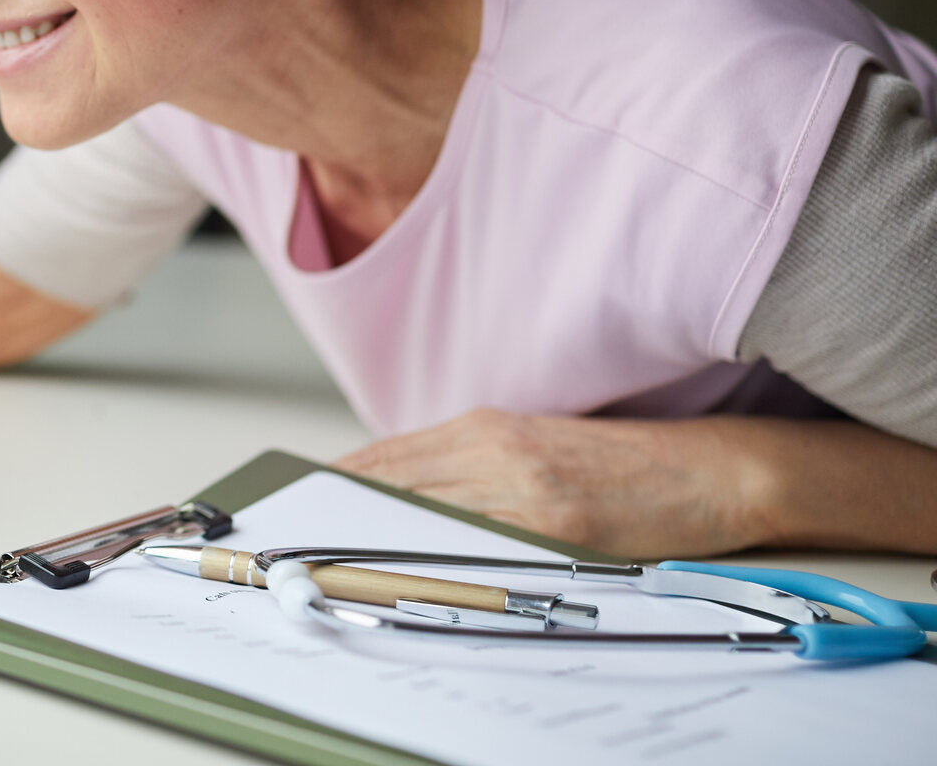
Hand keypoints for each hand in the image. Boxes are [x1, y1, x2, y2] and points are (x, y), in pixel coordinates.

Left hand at [332, 409, 775, 559]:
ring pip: (419, 513)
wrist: (709, 470)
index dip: (332, 489)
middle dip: (337, 520)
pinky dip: (429, 559)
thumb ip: (469, 468)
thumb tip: (402, 498)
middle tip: (296, 552)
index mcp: (483, 428)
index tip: (296, 513)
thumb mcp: (532, 449)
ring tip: (328, 569)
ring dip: (370, 543)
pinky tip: (400, 576)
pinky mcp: (551, 524)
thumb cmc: (621, 467)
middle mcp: (491, 448)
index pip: (382, 457)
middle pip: (388, 484)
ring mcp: (519, 486)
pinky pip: (472, 543)